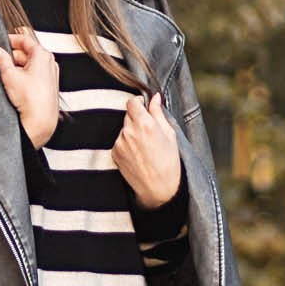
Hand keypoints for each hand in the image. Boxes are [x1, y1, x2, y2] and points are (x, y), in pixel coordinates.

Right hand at [0, 27, 59, 147]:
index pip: (24, 40)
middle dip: (12, 55)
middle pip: (27, 52)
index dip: (10, 40)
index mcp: (42, 55)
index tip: (0, 43)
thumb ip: (2, 59)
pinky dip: (24, 75)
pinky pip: (34, 75)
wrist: (40, 120)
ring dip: (17, 66)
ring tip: (5, 74)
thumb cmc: (31, 99)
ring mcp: (50, 75)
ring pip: (30, 64)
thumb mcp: (10, 75)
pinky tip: (14, 84)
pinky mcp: (48, 86)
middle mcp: (49, 63)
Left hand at [112, 89, 181, 207]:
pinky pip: (119, 141)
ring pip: (123, 128)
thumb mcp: (169, 134)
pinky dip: (126, 143)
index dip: (138, 103)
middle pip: (127, 114)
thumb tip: (154, 97)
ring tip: (144, 146)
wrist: (159, 188)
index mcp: (145, 123)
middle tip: (148, 131)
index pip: (132, 102)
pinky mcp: (115, 152)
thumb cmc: (169, 161)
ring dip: (131, 131)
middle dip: (136, 118)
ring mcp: (120, 142)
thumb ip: (158, 113)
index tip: (144, 107)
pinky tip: (138, 154)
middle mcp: (129, 131)